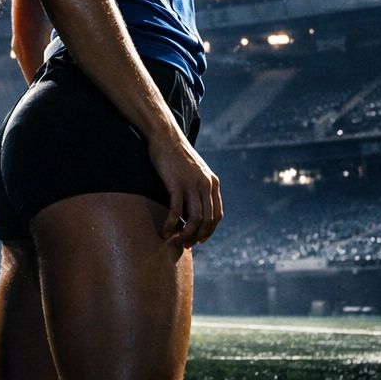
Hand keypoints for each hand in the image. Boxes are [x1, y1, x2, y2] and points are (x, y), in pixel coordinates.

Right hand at [148, 132, 222, 248]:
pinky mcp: (176, 183)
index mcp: (213, 182)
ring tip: (175, 241)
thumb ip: (199, 188)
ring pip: (195, 219)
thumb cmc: (176, 155)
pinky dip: (171, 225)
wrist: (165, 135)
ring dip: (186, 235)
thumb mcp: (195, 171)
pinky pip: (177, 211)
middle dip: (197, 236)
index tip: (199, 240)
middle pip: (208, 220)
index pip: (217, 215)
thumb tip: (194, 211)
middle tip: (185, 245)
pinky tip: (164, 232)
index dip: (209, 231)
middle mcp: (206, 184)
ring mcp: (192, 183)